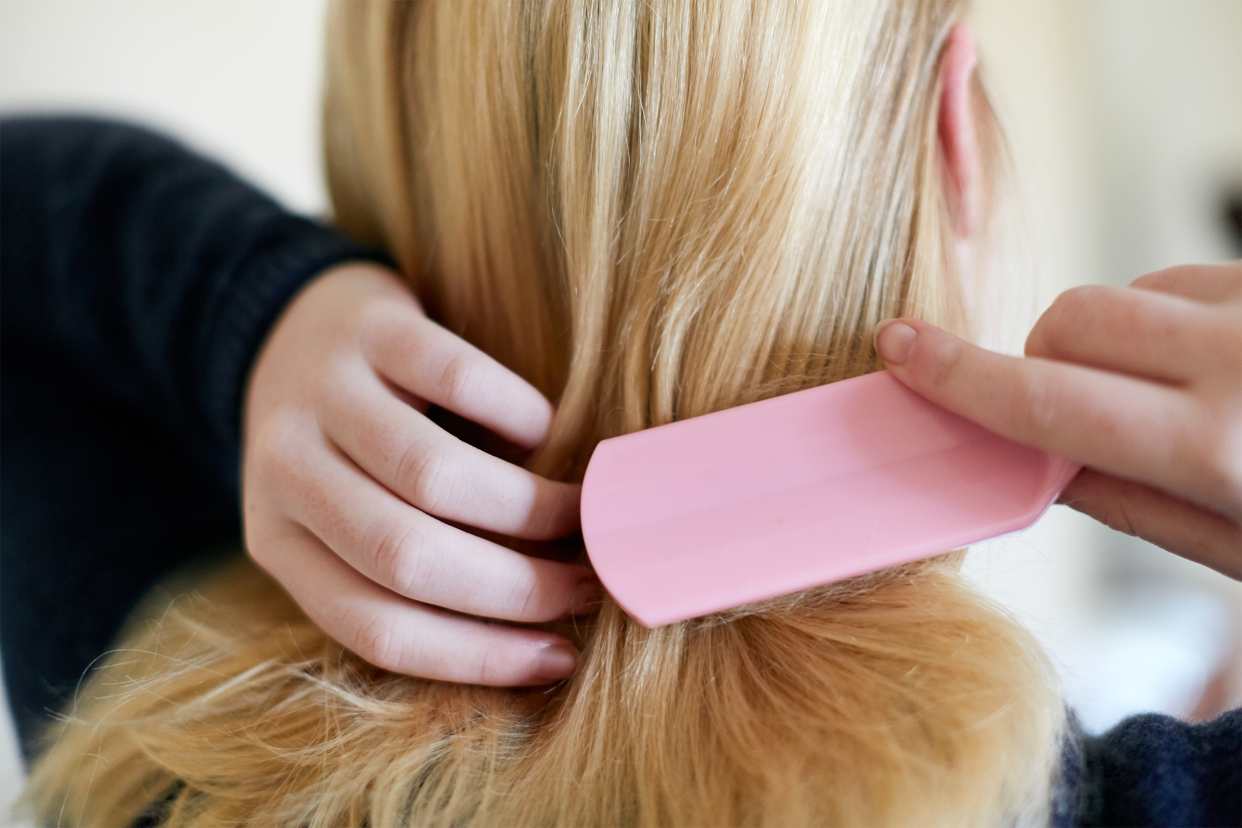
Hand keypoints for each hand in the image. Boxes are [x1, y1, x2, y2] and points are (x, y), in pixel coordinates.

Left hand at [242, 262, 595, 684]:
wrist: (292, 325)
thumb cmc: (340, 447)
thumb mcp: (339, 519)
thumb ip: (403, 572)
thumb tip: (535, 633)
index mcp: (277, 541)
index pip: (373, 624)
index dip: (475, 653)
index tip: (558, 658)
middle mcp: (285, 470)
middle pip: (404, 557)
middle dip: (513, 587)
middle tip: (585, 587)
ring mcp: (321, 392)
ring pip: (430, 474)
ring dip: (525, 507)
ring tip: (577, 516)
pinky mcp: (369, 326)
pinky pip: (455, 376)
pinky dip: (515, 413)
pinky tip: (543, 431)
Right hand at [875, 262, 1241, 578]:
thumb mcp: (1235, 545)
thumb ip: (1131, 502)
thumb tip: (1040, 462)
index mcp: (1219, 448)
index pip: (1044, 400)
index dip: (956, 376)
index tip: (901, 349)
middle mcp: (1239, 358)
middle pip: (1069, 322)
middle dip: (1051, 362)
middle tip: (1091, 413)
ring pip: (1122, 293)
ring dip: (1115, 340)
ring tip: (1172, 391)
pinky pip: (1181, 277)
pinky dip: (1171, 317)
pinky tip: (1212, 362)